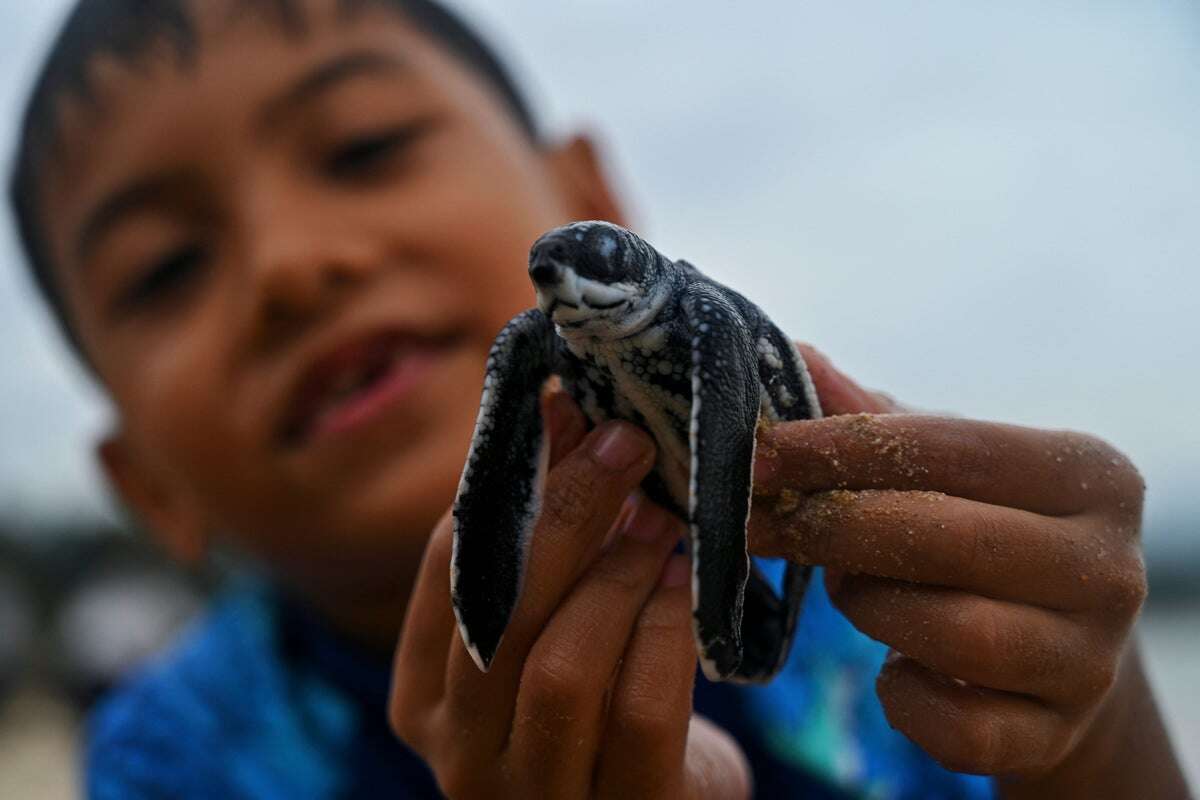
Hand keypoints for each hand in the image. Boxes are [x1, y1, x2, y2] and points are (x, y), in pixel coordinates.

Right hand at [389, 392, 750, 798]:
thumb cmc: (594, 697)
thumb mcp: (554, 617)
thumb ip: (545, 532)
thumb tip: (561, 405)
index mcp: (423, 699)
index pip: (448, 571)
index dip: (508, 484)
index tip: (568, 417)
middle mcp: (460, 758)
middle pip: (498, 619)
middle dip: (565, 517)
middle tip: (626, 445)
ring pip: (560, 670)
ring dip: (617, 577)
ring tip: (662, 520)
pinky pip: (639, 713)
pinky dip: (665, 633)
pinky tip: (688, 587)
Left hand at [750, 346, 1180, 791]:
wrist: (1053, 655)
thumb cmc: (981, 535)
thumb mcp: (942, 469)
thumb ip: (871, 417)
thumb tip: (791, 355)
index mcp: (1090, 477)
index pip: (953, 448)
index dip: (844, 447)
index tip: (763, 452)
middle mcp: (1108, 567)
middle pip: (947, 539)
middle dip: (834, 526)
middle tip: (762, 520)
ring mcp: (1089, 660)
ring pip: (951, 631)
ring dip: (870, 606)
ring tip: (846, 587)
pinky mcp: (1053, 735)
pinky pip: (954, 725)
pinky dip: (902, 697)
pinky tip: (893, 668)